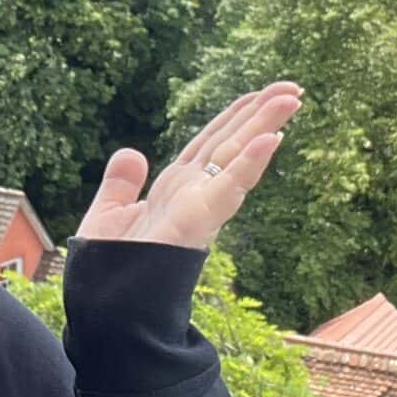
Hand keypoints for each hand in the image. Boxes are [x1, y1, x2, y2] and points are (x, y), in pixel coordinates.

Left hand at [74, 83, 301, 250]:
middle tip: (293, 87)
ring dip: (265, 128)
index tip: (259, 93)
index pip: (211, 143)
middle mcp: (192, 194)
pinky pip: (228, 189)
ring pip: (237, 158)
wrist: (102, 310)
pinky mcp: (197, 223)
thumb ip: (121, 183)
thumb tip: (133, 153)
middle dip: (261, 114)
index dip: (235, 117)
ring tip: (293, 99)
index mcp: (175, 189)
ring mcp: (198, 208)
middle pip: (231, 143)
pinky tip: (271, 139)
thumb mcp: (108, 214)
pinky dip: (250, 163)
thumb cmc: (107, 271)